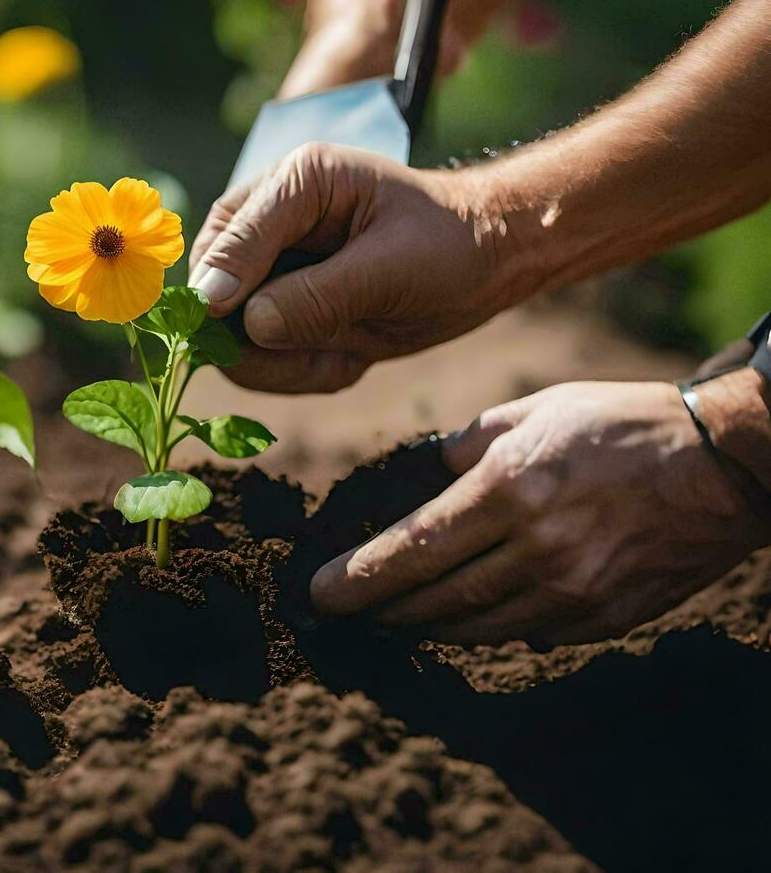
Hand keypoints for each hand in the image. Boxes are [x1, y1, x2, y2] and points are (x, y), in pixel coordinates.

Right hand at [188, 142, 540, 392]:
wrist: (485, 264)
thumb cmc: (449, 244)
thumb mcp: (392, 267)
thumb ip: (318, 294)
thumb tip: (249, 324)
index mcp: (295, 181)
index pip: (232, 235)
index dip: (222, 280)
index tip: (221, 319)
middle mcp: (268, 221)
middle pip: (211, 289)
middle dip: (257, 337)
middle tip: (322, 353)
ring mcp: (268, 270)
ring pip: (229, 337)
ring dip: (285, 362)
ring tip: (348, 352)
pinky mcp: (278, 311)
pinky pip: (260, 362)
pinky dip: (301, 371)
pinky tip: (349, 355)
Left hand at [310, 381, 769, 647]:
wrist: (726, 463)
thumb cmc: (624, 424)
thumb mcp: (537, 411)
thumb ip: (470, 444)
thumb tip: (425, 475)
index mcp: (509, 491)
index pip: (412, 550)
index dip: (358, 578)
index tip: (318, 594)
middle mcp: (536, 549)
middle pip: (435, 600)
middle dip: (382, 611)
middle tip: (346, 612)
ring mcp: (574, 591)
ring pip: (476, 627)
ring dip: (427, 627)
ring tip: (395, 619)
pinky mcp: (605, 617)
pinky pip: (530, 635)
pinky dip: (492, 628)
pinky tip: (471, 618)